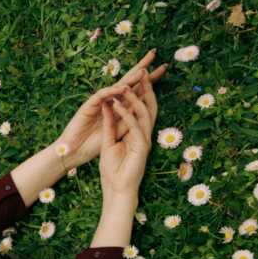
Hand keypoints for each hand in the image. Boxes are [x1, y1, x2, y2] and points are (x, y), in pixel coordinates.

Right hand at [54, 49, 166, 168]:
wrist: (75, 151)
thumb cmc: (94, 143)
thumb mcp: (118, 130)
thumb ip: (130, 118)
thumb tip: (147, 108)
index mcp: (118, 106)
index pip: (136, 89)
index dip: (149, 79)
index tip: (163, 69)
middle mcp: (110, 100)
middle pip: (128, 81)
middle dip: (141, 68)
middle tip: (154, 54)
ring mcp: (99, 102)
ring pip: (117, 86)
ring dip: (129, 78)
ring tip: (142, 70)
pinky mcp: (88, 106)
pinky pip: (102, 96)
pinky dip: (112, 91)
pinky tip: (123, 87)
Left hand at [99, 71, 156, 197]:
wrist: (117, 189)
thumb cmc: (113, 169)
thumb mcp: (108, 141)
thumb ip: (110, 124)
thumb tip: (108, 105)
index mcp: (138, 132)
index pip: (142, 107)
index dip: (141, 91)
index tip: (137, 74)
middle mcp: (145, 134)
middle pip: (149, 105)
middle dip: (146, 87)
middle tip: (142, 69)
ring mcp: (145, 140)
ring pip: (145, 113)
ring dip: (136, 97)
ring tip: (127, 84)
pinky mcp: (141, 147)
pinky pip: (135, 126)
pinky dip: (127, 114)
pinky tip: (118, 105)